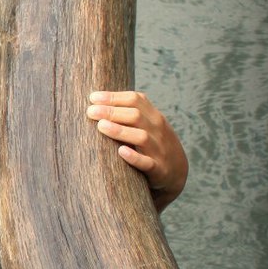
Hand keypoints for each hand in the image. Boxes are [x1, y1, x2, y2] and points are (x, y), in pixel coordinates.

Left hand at [87, 90, 187, 210]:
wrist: (177, 171)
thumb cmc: (151, 143)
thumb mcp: (146, 124)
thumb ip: (127, 113)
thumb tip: (95, 101)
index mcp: (153, 116)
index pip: (135, 100)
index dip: (113, 97)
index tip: (92, 97)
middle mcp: (157, 130)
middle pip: (136, 116)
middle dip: (112, 111)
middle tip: (90, 111)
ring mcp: (158, 149)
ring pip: (141, 137)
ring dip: (120, 130)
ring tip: (101, 126)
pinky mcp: (158, 169)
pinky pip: (147, 163)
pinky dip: (134, 157)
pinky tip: (121, 151)